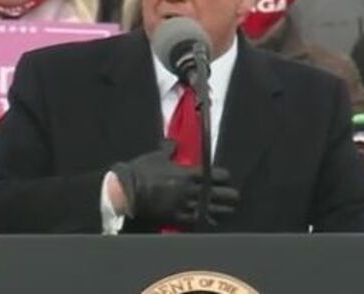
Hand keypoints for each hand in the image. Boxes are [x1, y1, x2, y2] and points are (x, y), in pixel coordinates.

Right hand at [110, 141, 239, 224]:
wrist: (127, 191)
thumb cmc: (141, 171)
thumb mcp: (156, 156)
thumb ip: (169, 149)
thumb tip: (174, 142)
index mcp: (185, 172)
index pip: (211, 174)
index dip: (222, 176)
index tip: (227, 177)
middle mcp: (188, 189)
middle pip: (215, 192)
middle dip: (227, 194)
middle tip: (235, 196)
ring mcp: (183, 204)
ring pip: (209, 207)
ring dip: (222, 209)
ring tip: (231, 210)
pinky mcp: (176, 217)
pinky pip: (195, 220)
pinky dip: (205, 220)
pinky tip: (213, 221)